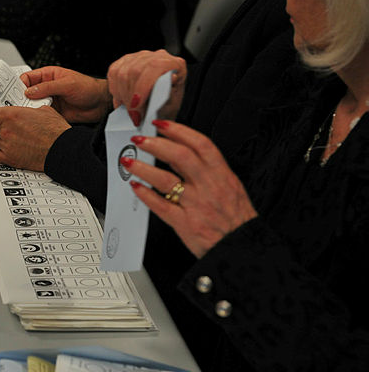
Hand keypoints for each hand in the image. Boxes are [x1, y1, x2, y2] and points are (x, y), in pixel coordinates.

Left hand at [0, 106, 70, 170]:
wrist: (61, 149)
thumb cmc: (55, 131)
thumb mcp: (43, 110)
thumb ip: (28, 110)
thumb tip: (27, 111)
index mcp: (12, 115)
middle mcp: (6, 129)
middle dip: (1, 127)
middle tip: (15, 130)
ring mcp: (7, 144)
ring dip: (3, 140)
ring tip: (19, 141)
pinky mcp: (10, 158)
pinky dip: (0, 152)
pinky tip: (10, 150)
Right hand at [20, 66, 110, 123]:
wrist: (100, 104)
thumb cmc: (88, 88)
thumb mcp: (67, 84)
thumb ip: (47, 87)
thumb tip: (30, 91)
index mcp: (48, 75)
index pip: (27, 78)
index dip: (19, 84)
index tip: (13, 91)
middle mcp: (46, 88)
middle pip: (26, 92)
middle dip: (20, 97)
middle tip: (15, 103)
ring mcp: (49, 101)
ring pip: (31, 105)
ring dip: (28, 108)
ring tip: (25, 112)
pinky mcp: (52, 113)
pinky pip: (39, 115)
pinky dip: (35, 117)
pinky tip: (34, 119)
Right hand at [107, 50, 186, 125]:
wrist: (160, 106)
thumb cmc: (166, 106)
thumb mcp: (171, 106)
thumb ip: (168, 97)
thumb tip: (166, 83)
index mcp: (174, 64)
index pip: (154, 67)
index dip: (142, 87)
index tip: (136, 106)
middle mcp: (157, 56)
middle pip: (134, 71)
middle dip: (129, 96)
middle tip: (132, 115)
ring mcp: (140, 57)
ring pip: (122, 73)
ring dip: (122, 95)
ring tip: (128, 110)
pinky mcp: (125, 61)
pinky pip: (114, 73)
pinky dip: (115, 90)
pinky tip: (122, 100)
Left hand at [122, 120, 257, 257]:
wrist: (242, 248)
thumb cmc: (237, 220)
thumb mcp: (232, 187)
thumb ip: (209, 172)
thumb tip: (182, 156)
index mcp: (222, 175)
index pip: (200, 144)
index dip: (179, 131)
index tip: (162, 124)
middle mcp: (209, 186)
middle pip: (180, 157)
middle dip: (156, 144)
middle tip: (140, 139)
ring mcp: (195, 204)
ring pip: (165, 180)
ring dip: (143, 168)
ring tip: (129, 161)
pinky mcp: (185, 223)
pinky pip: (161, 206)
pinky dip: (146, 195)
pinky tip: (136, 186)